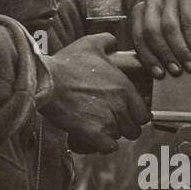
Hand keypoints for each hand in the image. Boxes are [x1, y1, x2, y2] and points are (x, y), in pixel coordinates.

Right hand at [41, 33, 150, 153]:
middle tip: (111, 122)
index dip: (135, 116)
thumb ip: (108, 41)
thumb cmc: (66, 64)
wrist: (46, 81)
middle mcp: (120, 105)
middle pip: (134, 129)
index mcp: (124, 87)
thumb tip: (114, 42)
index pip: (144, 113)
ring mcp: (108, 120)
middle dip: (124, 127)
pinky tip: (94, 137)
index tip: (126, 114)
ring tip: (98, 126)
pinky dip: (103, 145)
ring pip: (120, 137)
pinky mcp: (94, 134)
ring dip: (111, 134)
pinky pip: (109, 148)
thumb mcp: (89, 44)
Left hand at [130, 0, 190, 78]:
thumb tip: (157, 73)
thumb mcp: (167, 38)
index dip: (148, 57)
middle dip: (164, 54)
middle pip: (152, 31)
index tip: (160, 74)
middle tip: (176, 71)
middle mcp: (152, 0)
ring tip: (189, 66)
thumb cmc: (184, 30)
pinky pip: (188, 21)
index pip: (139, 37)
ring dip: (180, 50)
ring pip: (169, 27)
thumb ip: (157, 50)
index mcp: (141, 11)